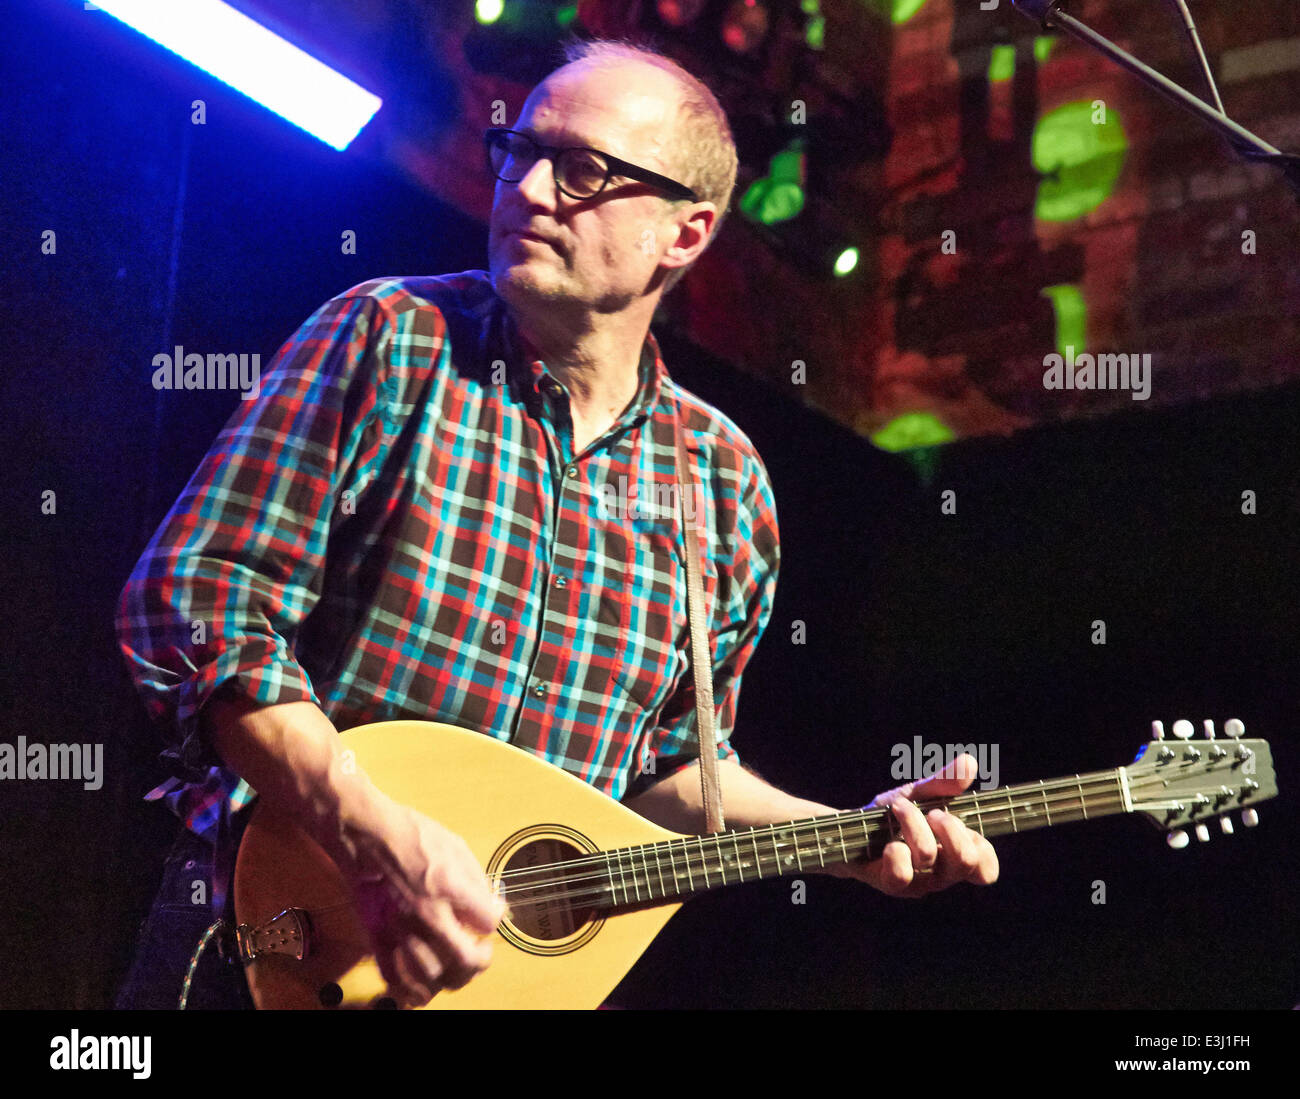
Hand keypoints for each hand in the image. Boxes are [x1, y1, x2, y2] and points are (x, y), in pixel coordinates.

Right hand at [331, 792, 506, 1006]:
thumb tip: (494, 905)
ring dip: (449, 977)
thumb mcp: (456, 846)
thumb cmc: (411, 834)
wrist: (366, 835)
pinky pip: (394, 977)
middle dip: (480, 961)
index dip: (492, 921)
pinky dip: (410, 988)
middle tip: (480, 952)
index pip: (488, 923)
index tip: (487, 916)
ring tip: (453, 967)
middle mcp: (427, 914)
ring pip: (432, 977)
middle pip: (465, 960)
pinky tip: (422, 983)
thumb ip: (477, 880)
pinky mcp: (377, 937)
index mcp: (451, 886)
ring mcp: (400, 929)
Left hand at [835, 753, 998, 897]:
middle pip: (967, 861)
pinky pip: (901, 873)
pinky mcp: (891, 884)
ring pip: (928, 855)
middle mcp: (941, 874)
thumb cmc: (893, 815)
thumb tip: (969, 762)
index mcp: (955, 856)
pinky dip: (895, 849)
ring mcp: (917, 883)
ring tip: (899, 808)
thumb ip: (945, 783)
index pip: (986, 870)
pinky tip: (887, 840)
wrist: (849, 827)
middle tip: (932, 812)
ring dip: (913, 821)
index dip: (982, 848)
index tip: (961, 823)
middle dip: (950, 826)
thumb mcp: (920, 794)